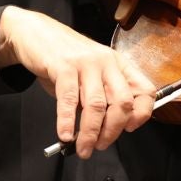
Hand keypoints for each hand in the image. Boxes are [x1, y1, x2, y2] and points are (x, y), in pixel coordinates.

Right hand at [0, 5, 154, 157]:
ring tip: (83, 148)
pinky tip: (65, 134)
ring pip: (96, 105)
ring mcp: (86, 62)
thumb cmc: (64, 58)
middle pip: (123, 103)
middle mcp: (107, 62)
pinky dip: (66, 121)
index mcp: (119, 65)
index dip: (141, 114)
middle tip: (101, 145)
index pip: (145, 91)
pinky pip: (69, 99)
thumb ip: (100, 97)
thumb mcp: (91, 74)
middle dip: (113, 131)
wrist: (35, 33)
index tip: (129, 129)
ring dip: (90, 133)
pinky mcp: (63, 65)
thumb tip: (103, 132)